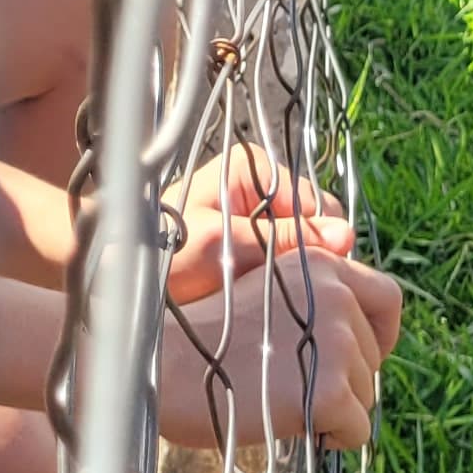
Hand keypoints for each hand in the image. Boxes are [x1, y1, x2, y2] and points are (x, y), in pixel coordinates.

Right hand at [150, 245, 402, 452]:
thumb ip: (313, 302)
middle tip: (293, 386)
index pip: (388, 297)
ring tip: (281, 401)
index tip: (354, 357)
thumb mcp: (264, 293)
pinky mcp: (331, 391)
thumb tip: (357, 340)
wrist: (164, 368)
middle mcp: (336, 295)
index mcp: (319, 265)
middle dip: (346, 379)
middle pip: (375, 355)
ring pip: (367, 395)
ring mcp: (337, 342)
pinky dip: (332, 437)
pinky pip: (357, 430)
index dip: (379, 333)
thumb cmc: (202, 339)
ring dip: (334, 409)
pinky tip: (292, 426)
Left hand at [162, 146, 353, 304]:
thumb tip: (347, 236)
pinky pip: (288, 264)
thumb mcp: (226, 246)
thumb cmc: (164, 253)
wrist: (124, 277)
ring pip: (306, 251)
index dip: (322, 246)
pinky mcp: (255, 245)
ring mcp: (260, 217)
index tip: (308, 281)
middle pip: (316, 229)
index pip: (319, 207)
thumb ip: (284, 239)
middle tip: (283, 295)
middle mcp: (263, 188)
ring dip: (295, 277)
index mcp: (256, 169)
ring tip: (270, 300)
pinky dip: (282, 284)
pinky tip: (265, 302)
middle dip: (308, 263)